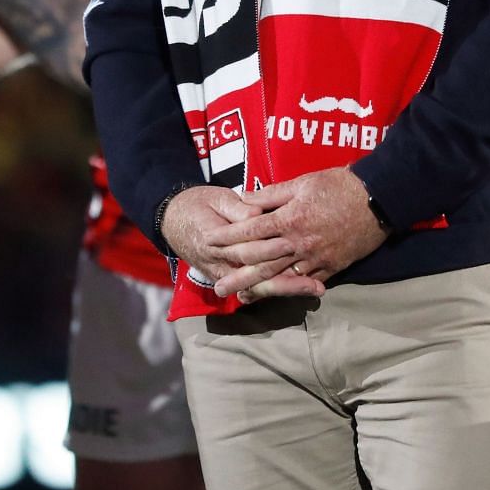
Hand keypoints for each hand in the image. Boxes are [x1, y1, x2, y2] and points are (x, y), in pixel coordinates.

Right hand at [160, 184, 308, 293]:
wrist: (173, 220)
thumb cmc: (197, 204)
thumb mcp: (215, 198)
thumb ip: (238, 207)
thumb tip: (259, 213)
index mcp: (216, 241)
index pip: (247, 249)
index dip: (270, 248)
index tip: (294, 246)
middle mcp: (220, 264)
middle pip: (258, 276)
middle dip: (288, 281)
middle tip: (315, 283)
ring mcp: (224, 275)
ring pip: (258, 288)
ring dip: (287, 290)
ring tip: (315, 291)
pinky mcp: (230, 278)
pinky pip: (255, 290)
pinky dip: (276, 291)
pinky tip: (299, 291)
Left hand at [210, 168, 386, 300]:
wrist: (378, 200)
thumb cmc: (339, 185)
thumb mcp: (302, 182)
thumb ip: (271, 194)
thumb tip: (244, 199)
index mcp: (289, 219)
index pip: (250, 231)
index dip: (228, 237)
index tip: (209, 242)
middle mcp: (299, 243)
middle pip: (261, 262)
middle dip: (237, 273)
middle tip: (217, 286)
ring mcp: (315, 258)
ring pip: (282, 276)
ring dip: (259, 288)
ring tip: (241, 298)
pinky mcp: (331, 266)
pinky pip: (306, 280)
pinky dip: (289, 288)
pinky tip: (277, 294)